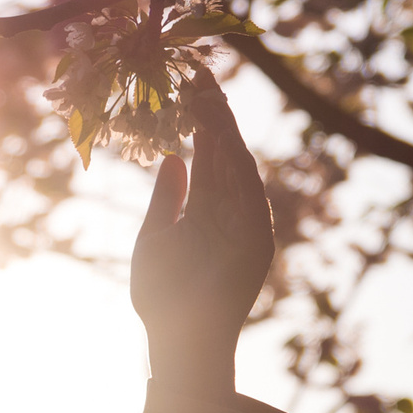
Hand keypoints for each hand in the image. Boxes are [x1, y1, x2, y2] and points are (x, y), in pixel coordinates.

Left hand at [131, 68, 274, 397]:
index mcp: (206, 209)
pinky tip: (223, 135)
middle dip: (214, 114)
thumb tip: (174, 155)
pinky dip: (237, 164)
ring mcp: (245, 225)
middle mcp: (229, 211)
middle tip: (199, 74)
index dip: (200, 120)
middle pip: (225, 152)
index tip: (188, 84)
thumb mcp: (156, 235)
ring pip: (237, 166)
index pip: (207, 154)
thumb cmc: (161, 294)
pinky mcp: (256, 241)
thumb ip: (167, 197)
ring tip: (207, 95)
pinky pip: (249, 193)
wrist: (176, 338)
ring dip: (225, 130)